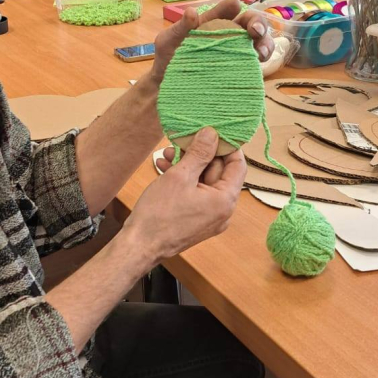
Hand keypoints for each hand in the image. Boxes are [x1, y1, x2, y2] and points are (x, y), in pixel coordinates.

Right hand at [127, 128, 244, 262]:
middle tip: (183, 140)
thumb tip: (212, 133)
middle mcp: (223, 211)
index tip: (211, 131)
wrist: (139, 246)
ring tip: (168, 154)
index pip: (238, 165)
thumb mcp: (180, 176)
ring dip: (188, 165)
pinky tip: (165, 168)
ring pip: (204, 181)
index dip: (226, 146)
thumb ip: (199, 153)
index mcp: (225, 200)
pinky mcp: (196, 220)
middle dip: (200, 154)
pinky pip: (196, 193)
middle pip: (219, 172)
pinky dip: (184, 180)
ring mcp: (210, 217)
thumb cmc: (159, 214)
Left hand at [148, 0, 273, 83]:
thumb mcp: (168, 41)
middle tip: (256, 33)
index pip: (229, 8)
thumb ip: (180, 27)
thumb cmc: (168, 59)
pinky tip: (258, 65)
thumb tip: (192, 12)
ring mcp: (237, 52)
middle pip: (251, 22)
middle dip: (258, 23)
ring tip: (261, 52)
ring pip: (260, 41)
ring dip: (265, 44)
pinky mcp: (241, 70)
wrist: (168, 86)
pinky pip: (256, 63)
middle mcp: (229, 34)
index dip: (234, 6)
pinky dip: (263, 62)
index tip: (235, 8)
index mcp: (213, 22)